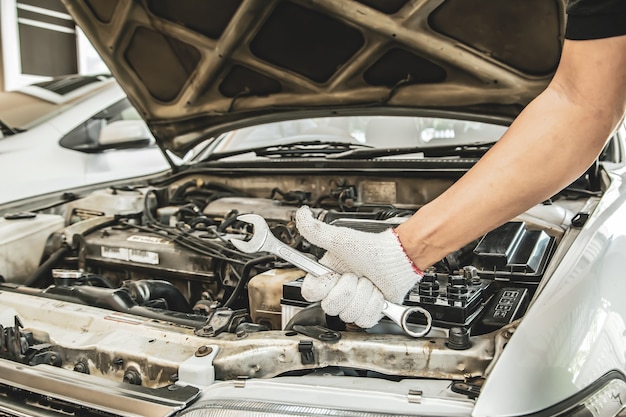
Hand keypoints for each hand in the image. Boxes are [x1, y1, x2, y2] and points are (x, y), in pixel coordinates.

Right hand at [295, 206, 422, 327]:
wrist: (397, 258)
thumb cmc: (370, 247)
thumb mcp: (340, 239)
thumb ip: (315, 230)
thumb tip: (301, 214)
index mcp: (325, 276)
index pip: (309, 293)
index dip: (324, 286)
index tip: (334, 274)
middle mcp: (337, 292)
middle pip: (331, 306)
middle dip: (349, 288)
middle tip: (357, 275)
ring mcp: (352, 304)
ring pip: (349, 313)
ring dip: (364, 295)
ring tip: (369, 282)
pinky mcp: (368, 313)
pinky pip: (365, 319)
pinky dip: (375, 305)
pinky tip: (377, 293)